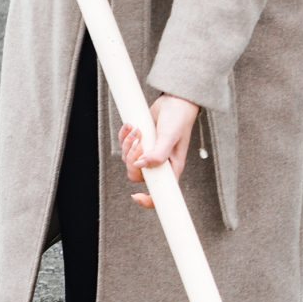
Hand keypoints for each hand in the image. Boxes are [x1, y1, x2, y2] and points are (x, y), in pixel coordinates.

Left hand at [120, 94, 199, 210]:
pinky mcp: (141, 142)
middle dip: (132, 160)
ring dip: (127, 144)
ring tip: (137, 129)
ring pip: (128, 160)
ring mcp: (148, 153)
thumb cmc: (178, 119)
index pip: (160, 192)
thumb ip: (157, 154)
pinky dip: (124, 136)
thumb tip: (140, 166)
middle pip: (137, 175)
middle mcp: (159, 163)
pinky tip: (130, 125)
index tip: (136, 196)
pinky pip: (125, 146)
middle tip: (138, 143)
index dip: (148, 200)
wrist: (175, 101)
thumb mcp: (170, 137)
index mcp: (170, 168)